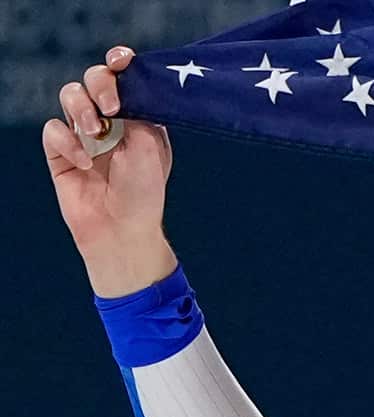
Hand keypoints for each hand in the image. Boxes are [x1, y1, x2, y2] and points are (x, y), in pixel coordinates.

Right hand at [43, 46, 177, 297]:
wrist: (121, 229)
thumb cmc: (144, 191)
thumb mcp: (152, 145)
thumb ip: (139, 109)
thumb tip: (124, 82)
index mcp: (139, 115)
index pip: (126, 77)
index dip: (120, 62)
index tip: (122, 60)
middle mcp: (112, 120)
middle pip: (95, 79)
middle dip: (101, 83)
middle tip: (111, 106)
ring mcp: (84, 134)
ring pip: (70, 96)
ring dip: (81, 108)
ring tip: (96, 133)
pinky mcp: (60, 151)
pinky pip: (53, 129)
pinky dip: (66, 142)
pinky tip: (84, 163)